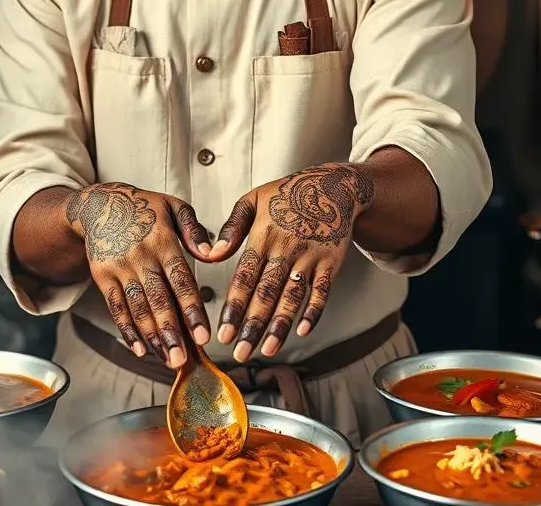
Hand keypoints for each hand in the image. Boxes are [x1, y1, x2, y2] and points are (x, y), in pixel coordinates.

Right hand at [65, 182, 211, 367]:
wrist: (100, 205)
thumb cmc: (145, 207)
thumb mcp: (174, 207)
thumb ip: (194, 230)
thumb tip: (213, 253)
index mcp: (164, 240)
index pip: (181, 280)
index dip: (192, 309)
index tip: (203, 336)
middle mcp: (141, 256)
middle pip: (158, 299)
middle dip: (171, 332)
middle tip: (183, 359)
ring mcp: (120, 268)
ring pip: (137, 308)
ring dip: (153, 337)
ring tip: (168, 360)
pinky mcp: (103, 277)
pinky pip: (115, 307)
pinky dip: (127, 330)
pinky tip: (139, 348)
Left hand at [209, 164, 374, 361]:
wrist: (331, 186)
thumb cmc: (286, 194)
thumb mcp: (253, 200)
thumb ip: (231, 228)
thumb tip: (210, 254)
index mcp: (263, 236)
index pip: (244, 277)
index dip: (233, 307)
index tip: (221, 333)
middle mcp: (286, 249)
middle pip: (267, 293)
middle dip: (252, 326)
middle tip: (239, 353)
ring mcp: (310, 257)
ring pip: (293, 296)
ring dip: (280, 325)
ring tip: (267, 350)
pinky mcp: (330, 263)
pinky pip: (322, 291)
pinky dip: (314, 312)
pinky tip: (303, 331)